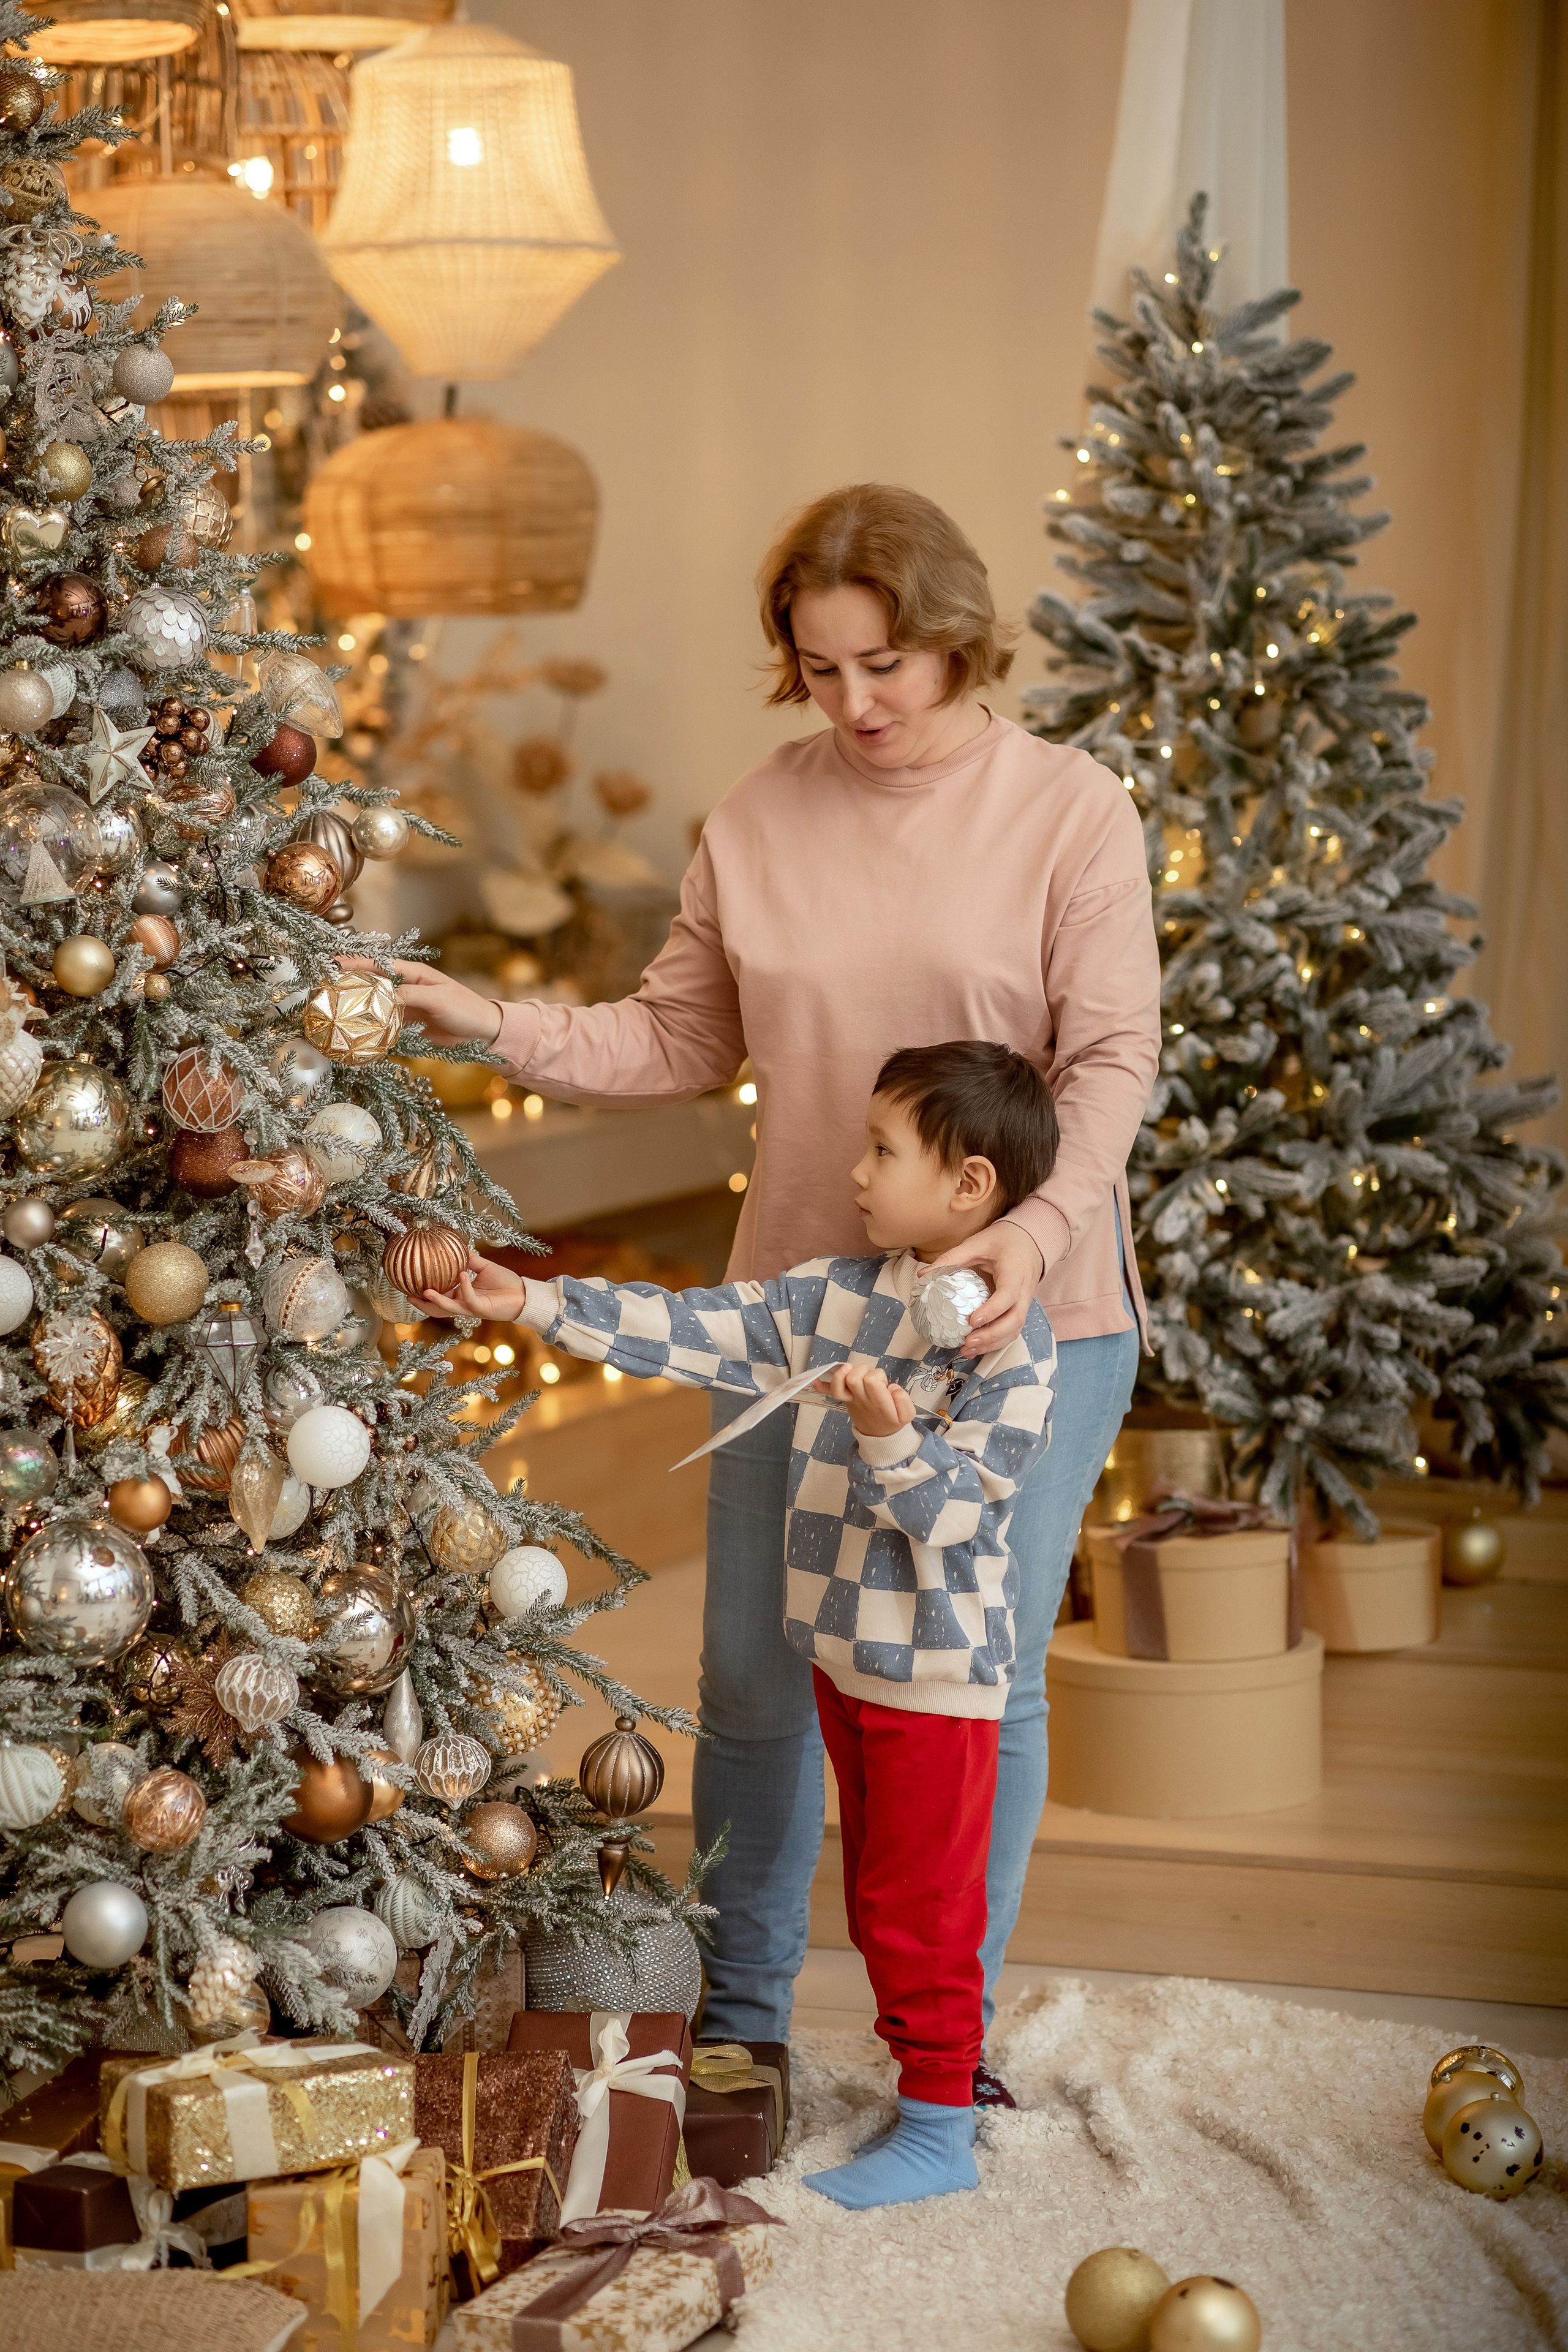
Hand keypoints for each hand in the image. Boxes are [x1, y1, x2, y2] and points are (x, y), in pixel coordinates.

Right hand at [337, 956, 503, 1046]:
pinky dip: (370, 1026)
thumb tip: (381, 995)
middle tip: (324, 989)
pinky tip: (354, 1029)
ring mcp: (404, 1006)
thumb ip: (409, 996)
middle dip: (348, 984)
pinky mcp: (407, 1025)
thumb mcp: (438, 999)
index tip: (332, 964)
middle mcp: (405, 987)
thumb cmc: (466, 1009)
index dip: (354, 963)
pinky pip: (383, 1023)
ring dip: (356, 1007)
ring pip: (374, 1004)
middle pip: (371, 983)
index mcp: (413, 973)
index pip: (378, 964)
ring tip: (332, 1009)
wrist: (483, 1034)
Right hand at [420, 1246, 526, 1322]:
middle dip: (423, 1304)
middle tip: (409, 1295)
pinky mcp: (482, 1309)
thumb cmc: (505, 1282)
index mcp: (462, 1295)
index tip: (410, 1285)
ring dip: (437, 1301)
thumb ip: (469, 1259)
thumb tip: (456, 1246)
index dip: (424, 1294)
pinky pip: (469, 1300)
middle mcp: (464, 1304)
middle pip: (438, 1309)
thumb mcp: (484, 1267)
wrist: (523, 1293)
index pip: (439, 1297)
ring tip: (425, 1291)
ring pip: (449, 1308)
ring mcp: (471, 1308)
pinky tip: (462, 1275)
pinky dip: (464, 1287)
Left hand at [813, 1361, 915, 1438]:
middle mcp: (862, 1400)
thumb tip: (892, 1387)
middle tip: (872, 1378)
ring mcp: (851, 1399)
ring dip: (849, 1371)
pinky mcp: (845, 1399)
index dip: (878, 1376)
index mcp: (879, 1403)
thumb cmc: (893, 1420)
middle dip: (864, 1370)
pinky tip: (815, 1381)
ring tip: (859, 1374)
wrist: (881, 1436)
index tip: (884, 1383)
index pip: (872, 1380)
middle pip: (854, 1377)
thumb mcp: (907, 1414)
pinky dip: (821, 1385)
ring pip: (841, 1381)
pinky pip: (830, 1391)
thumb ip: (903, 1400)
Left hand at [929, 1219, 1044, 1357]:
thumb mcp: (977, 1243)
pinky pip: (1012, 1330)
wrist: (1028, 1241)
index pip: (1008, 1294)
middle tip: (968, 1343)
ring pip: (1015, 1329)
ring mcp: (1024, 1302)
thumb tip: (923, 1274)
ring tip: (967, 1350)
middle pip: (1016, 1319)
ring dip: (993, 1343)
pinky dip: (995, 1342)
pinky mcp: (1019, 1309)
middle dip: (992, 1335)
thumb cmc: (1002, 1241)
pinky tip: (976, 1347)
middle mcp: (1025, 1290)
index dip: (992, 1310)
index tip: (972, 1321)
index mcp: (1016, 1271)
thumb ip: (952, 1258)